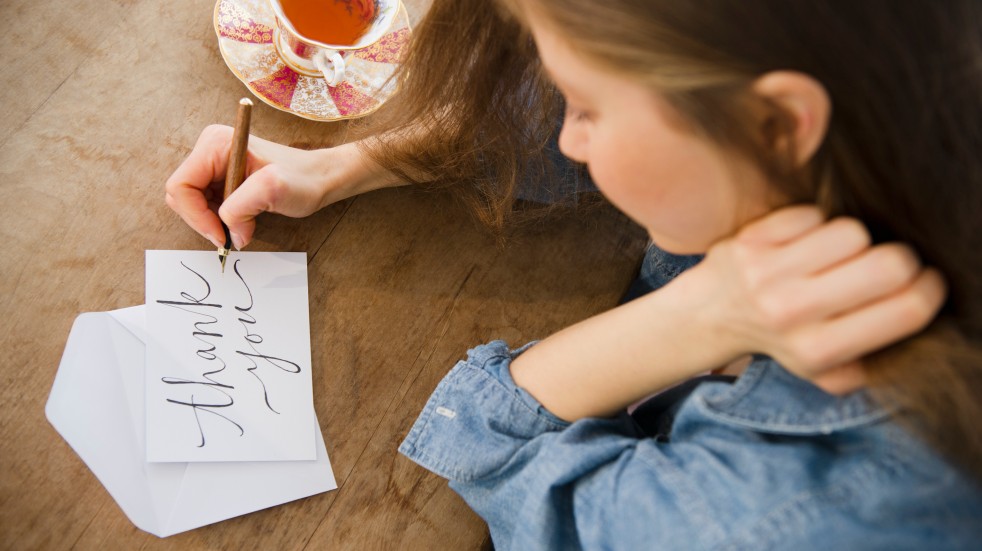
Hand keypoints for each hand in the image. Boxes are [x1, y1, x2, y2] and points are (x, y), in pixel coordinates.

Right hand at [165, 125, 395, 248]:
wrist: (322, 178)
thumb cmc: (304, 179)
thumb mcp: (274, 190)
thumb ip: (241, 208)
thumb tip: (229, 233)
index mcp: (215, 144)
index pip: (181, 186)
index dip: (196, 216)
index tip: (221, 236)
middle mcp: (210, 150)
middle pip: (182, 195)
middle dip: (203, 220)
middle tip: (231, 236)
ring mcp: (215, 163)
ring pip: (192, 202)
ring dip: (212, 222)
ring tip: (242, 226)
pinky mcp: (222, 177)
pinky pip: (206, 204)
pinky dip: (219, 219)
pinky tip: (242, 221)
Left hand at [688, 205, 946, 393]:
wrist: (709, 314)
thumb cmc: (779, 338)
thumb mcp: (823, 371)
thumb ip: (870, 363)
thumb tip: (918, 334)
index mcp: (819, 351)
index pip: (908, 310)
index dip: (931, 288)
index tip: (924, 282)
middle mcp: (792, 314)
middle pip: (890, 264)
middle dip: (901, 260)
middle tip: (887, 266)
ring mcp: (767, 275)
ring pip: (853, 233)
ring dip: (853, 242)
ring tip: (836, 257)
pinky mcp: (750, 242)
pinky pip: (813, 215)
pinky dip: (816, 224)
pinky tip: (802, 243)